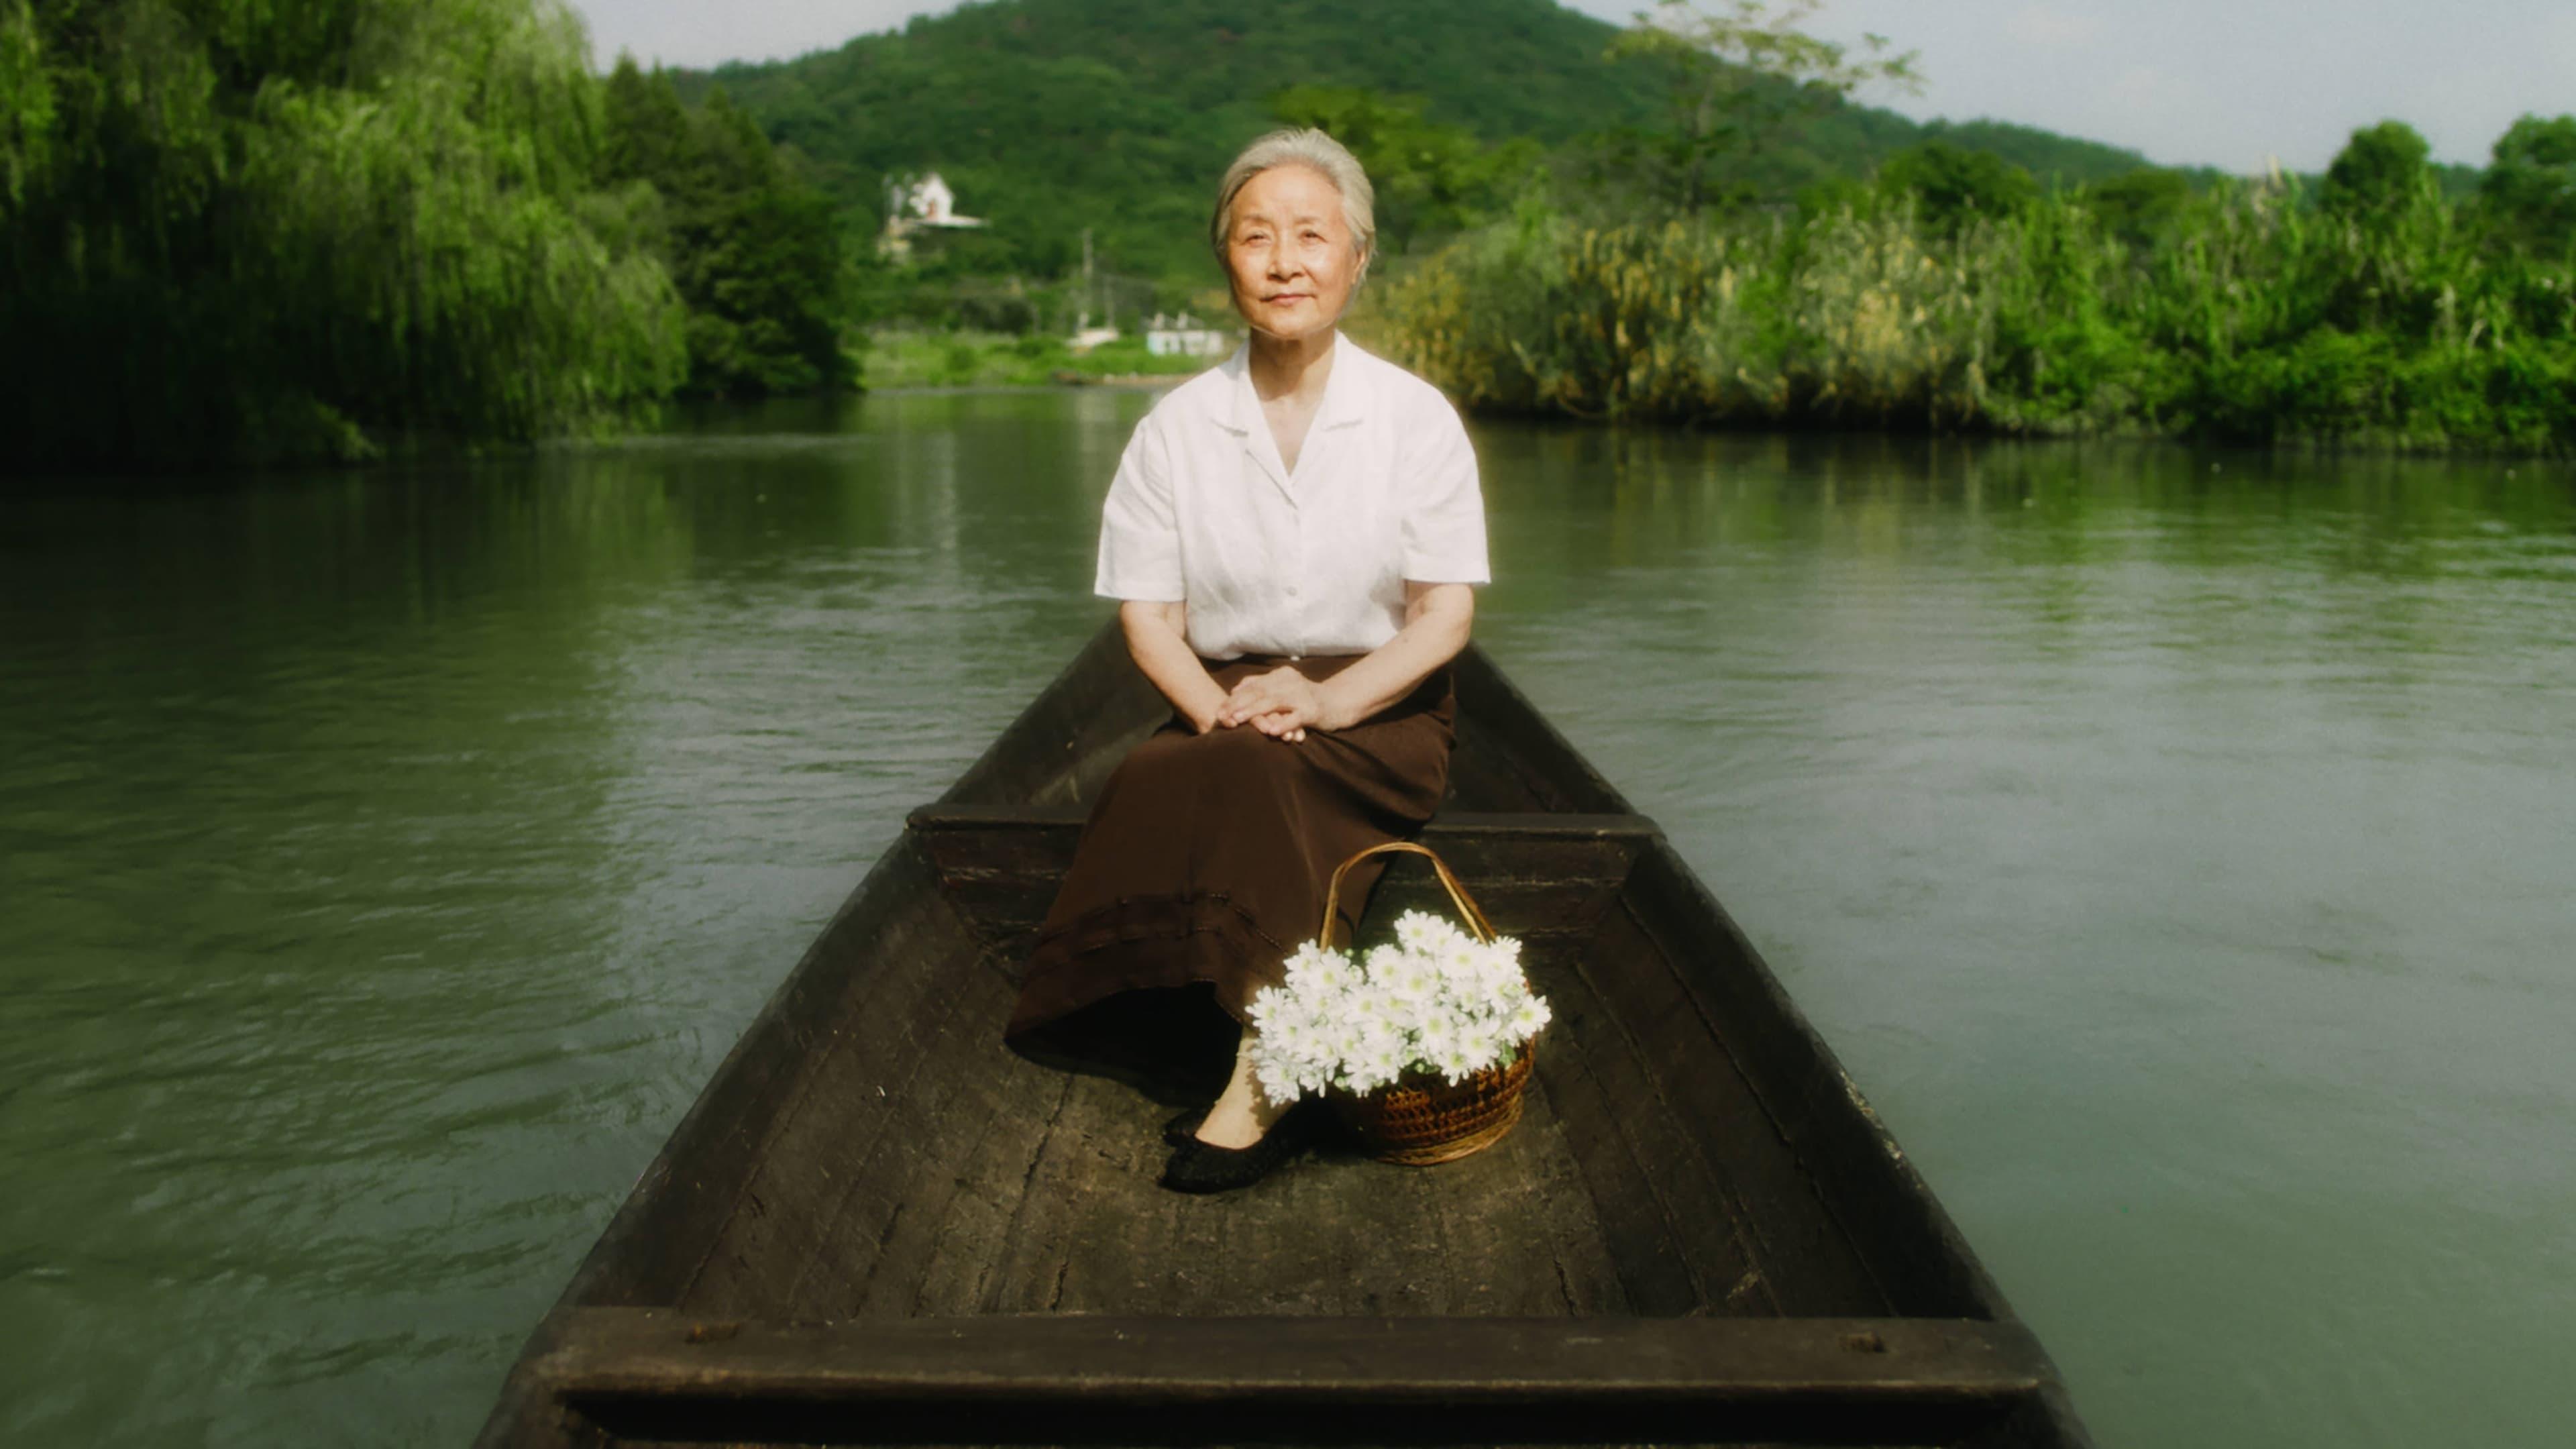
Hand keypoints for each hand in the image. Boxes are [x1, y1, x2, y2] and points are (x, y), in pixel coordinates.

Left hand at [1214, 666, 1336, 741]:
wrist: (1337, 702)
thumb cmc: (1305, 698)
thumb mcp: (1283, 687)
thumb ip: (1261, 685)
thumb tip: (1236, 688)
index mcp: (1280, 676)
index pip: (1252, 686)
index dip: (1234, 698)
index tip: (1219, 710)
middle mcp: (1289, 682)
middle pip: (1259, 692)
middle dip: (1238, 704)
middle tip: (1222, 716)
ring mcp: (1301, 695)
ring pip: (1273, 702)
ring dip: (1254, 711)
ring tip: (1238, 720)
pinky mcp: (1312, 710)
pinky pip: (1295, 717)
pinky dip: (1283, 723)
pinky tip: (1271, 732)